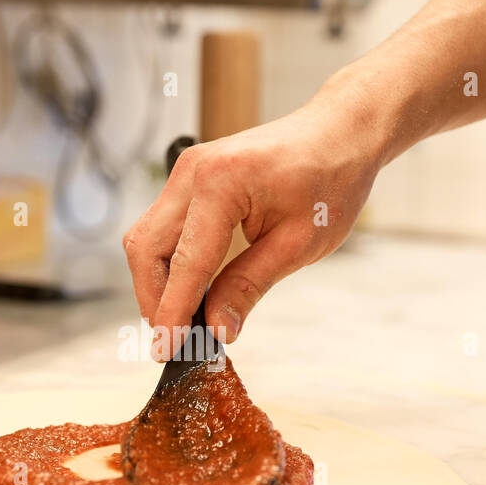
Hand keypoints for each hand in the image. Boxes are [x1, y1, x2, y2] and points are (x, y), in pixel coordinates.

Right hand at [122, 85, 384, 354]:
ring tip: (181, 320)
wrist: (340, 134)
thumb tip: (217, 328)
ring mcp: (186, 171)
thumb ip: (249, 285)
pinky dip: (169, 261)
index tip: (166, 350)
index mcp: (221, 184)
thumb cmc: (330, 181)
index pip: (185, 263)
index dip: (173, 313)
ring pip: (146, 238)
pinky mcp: (190, 178)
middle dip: (153, 299)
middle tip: (172, 341)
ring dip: (156, 282)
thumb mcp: (298, 244)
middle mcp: (192, 172)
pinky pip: (163, 226)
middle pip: (145, 248)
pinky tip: (190, 289)